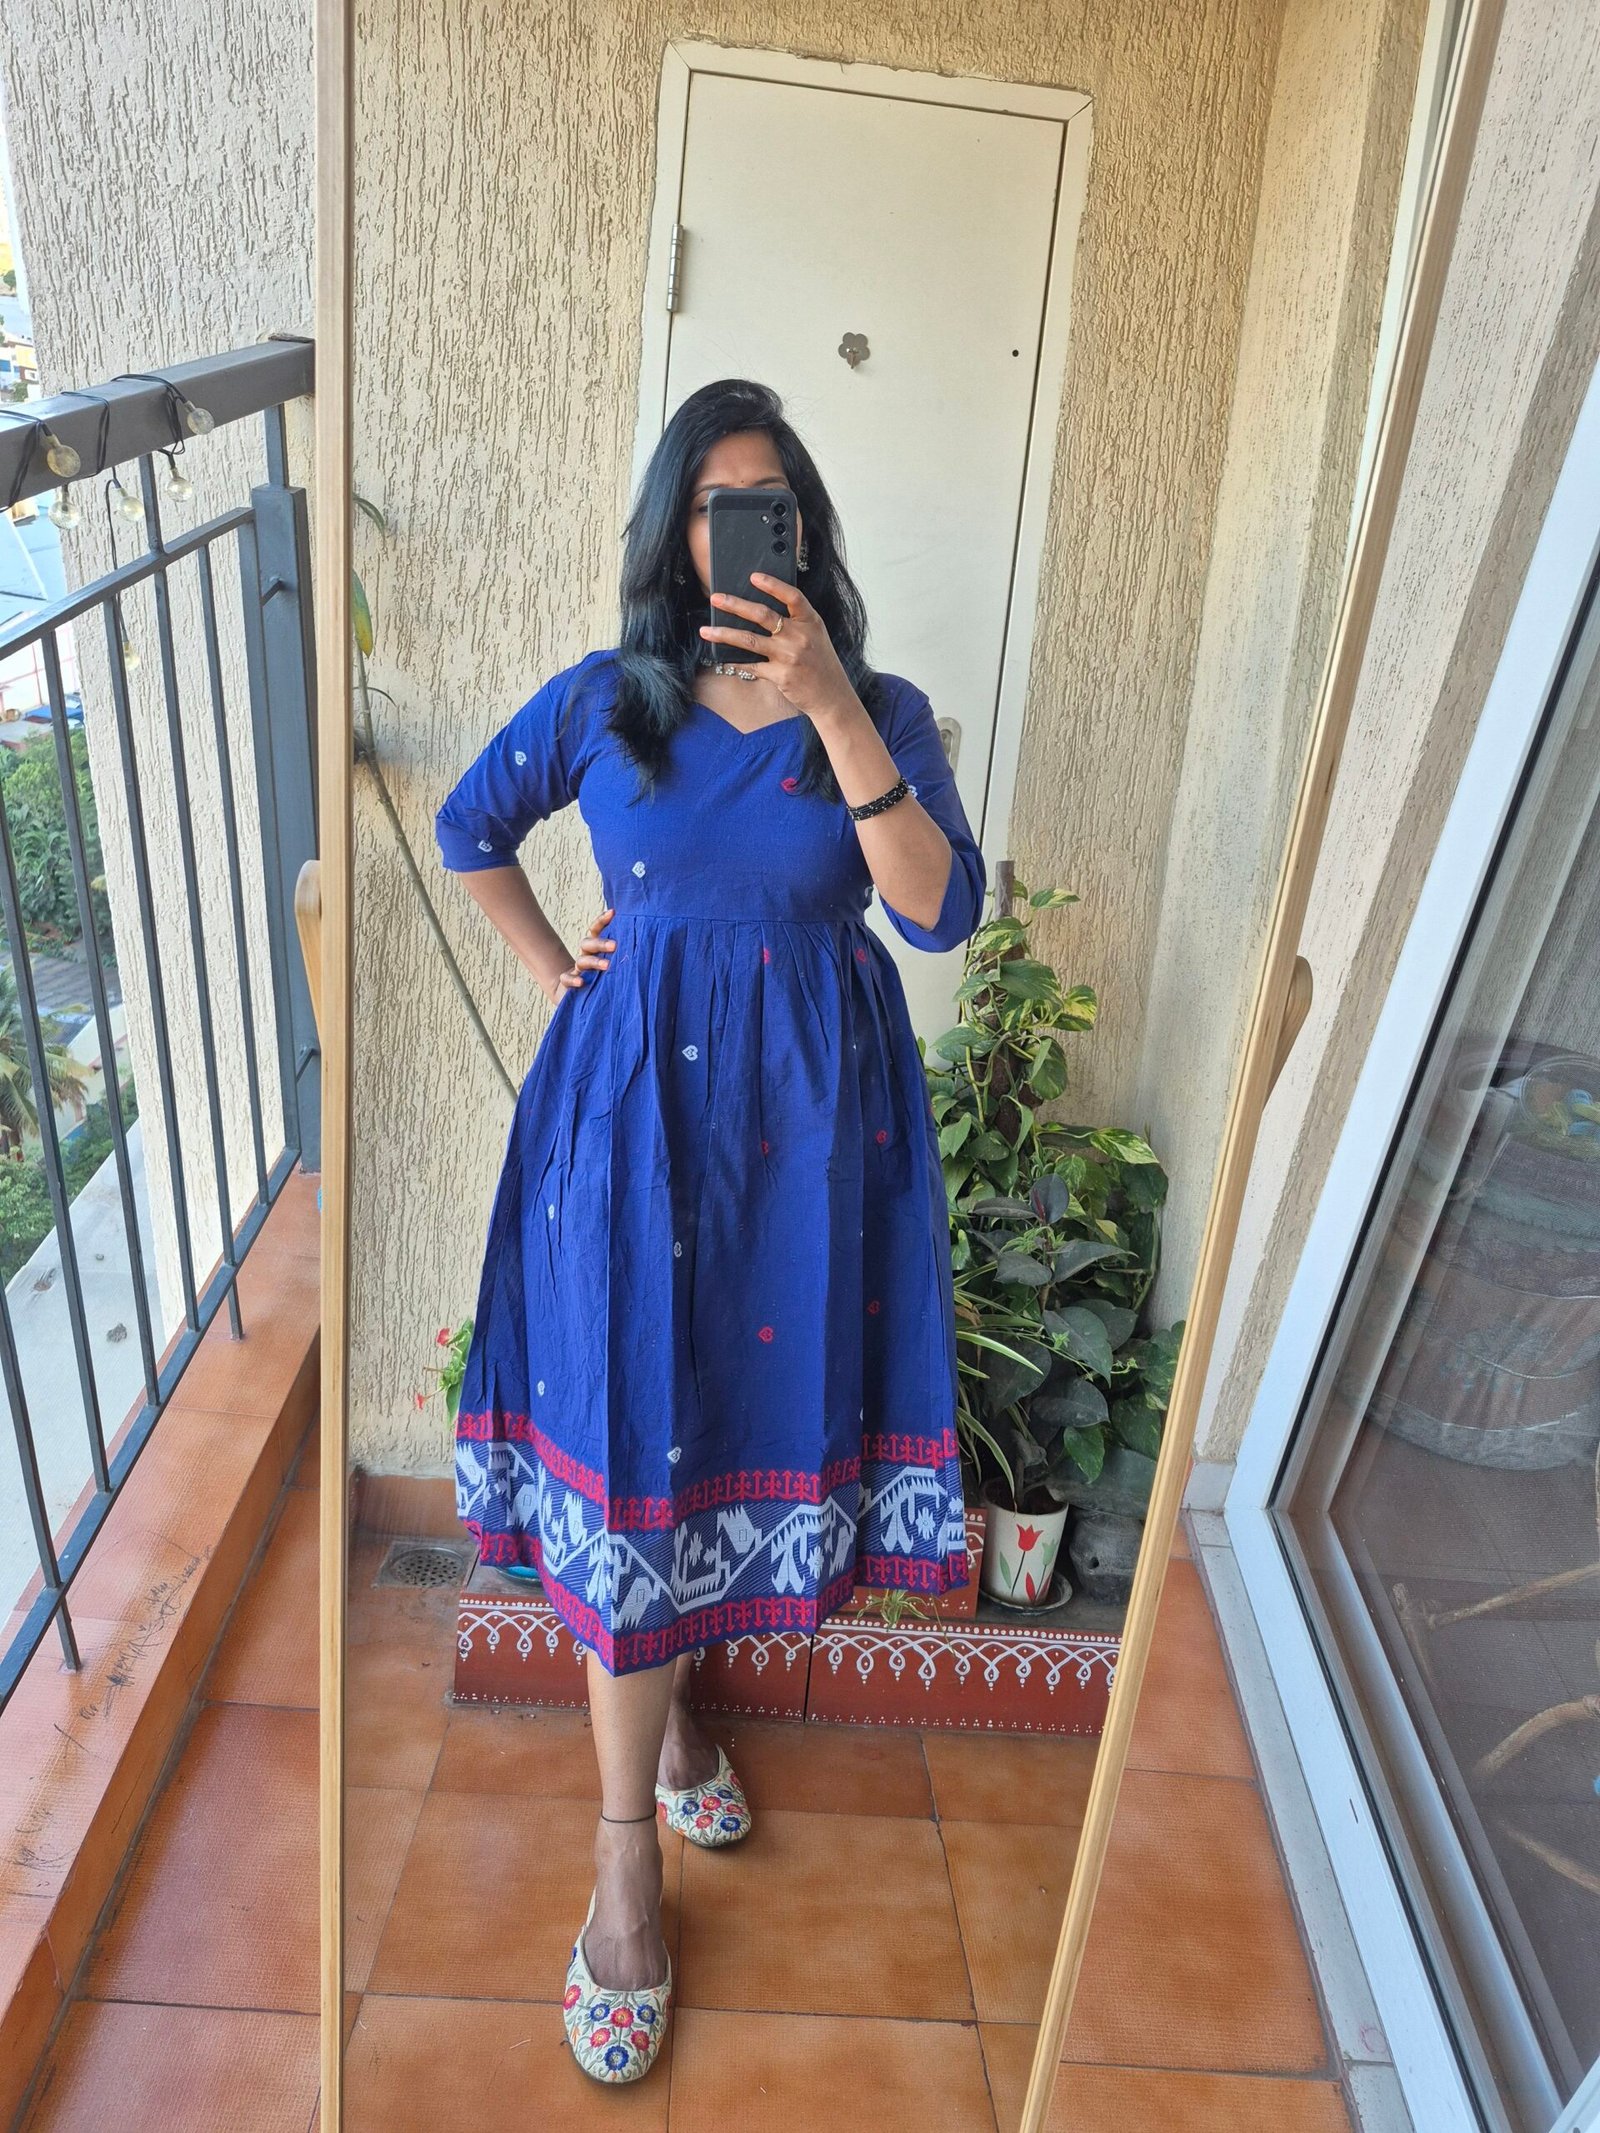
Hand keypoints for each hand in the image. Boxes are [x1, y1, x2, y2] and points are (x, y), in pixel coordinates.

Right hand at [544, 904, 615, 1006]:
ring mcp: (577, 970)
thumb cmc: (603, 979)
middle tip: (615, 946)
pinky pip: (567, 978)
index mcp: (596, 949)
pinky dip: (573, 979)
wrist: (579, 997)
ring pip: (581, 960)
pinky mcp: (568, 983)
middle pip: (588, 943)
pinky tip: (581, 982)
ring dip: (593, 961)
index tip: (612, 912)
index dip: (602, 920)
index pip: (596, 930)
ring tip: (607, 966)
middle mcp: (586, 956)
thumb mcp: (614, 966)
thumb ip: (624, 956)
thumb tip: (647, 944)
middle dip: (601, 943)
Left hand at [698, 574, 858, 723]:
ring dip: (724, 634)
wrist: (832, 695)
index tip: (753, 576)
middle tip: (716, 598)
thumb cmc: (821, 663)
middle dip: (735, 605)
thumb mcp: (815, 635)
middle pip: (763, 615)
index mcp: (810, 621)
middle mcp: (800, 636)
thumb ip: (795, 621)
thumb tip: (759, 610)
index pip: (792, 596)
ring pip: (750, 640)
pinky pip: (751, 666)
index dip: (773, 585)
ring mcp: (789, 656)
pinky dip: (735, 662)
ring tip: (706, 630)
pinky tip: (722, 659)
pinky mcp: (780, 676)